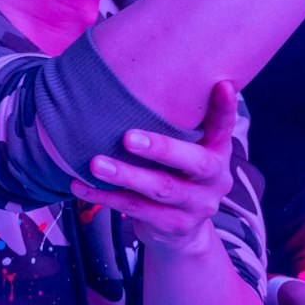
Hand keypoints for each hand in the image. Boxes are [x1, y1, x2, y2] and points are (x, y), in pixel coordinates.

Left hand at [72, 79, 238, 256]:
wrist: (181, 230)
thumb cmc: (173, 172)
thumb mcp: (183, 149)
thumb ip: (170, 123)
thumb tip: (128, 74)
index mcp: (217, 151)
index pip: (223, 127)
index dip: (225, 109)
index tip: (220, 84)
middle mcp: (214, 179)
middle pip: (195, 162)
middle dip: (162, 149)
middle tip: (128, 137)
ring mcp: (197, 205)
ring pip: (160, 189)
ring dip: (125, 175)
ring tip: (95, 163)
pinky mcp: (174, 226)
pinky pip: (135, 210)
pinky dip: (104, 197)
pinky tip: (79, 185)